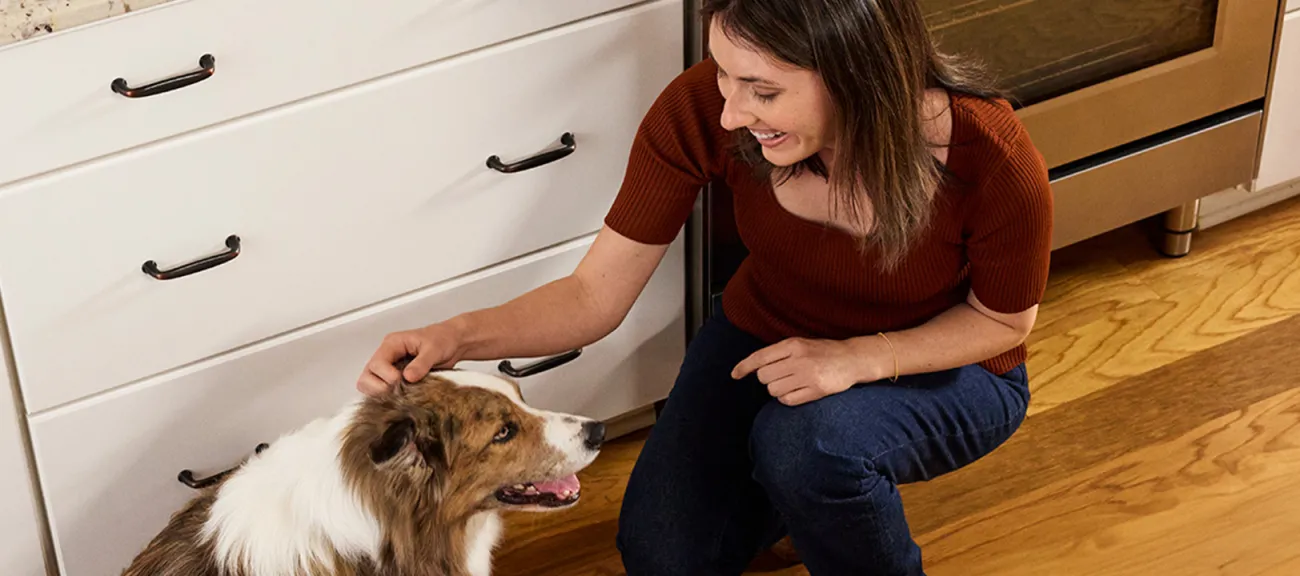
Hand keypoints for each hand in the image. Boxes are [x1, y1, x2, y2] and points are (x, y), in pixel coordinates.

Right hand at [357, 323, 461, 395]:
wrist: (453, 343)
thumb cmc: (443, 339)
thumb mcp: (435, 349)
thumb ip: (422, 363)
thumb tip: (408, 377)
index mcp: (392, 344)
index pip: (376, 364)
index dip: (387, 376)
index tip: (403, 381)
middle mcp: (386, 356)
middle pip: (366, 377)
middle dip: (380, 388)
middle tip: (400, 391)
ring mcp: (388, 369)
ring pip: (369, 386)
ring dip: (382, 394)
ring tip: (401, 395)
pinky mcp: (394, 380)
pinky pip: (381, 392)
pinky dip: (387, 398)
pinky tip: (402, 398)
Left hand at [731, 337, 875, 405]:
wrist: (852, 359)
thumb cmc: (823, 351)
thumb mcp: (800, 344)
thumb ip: (778, 353)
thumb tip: (753, 367)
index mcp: (792, 345)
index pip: (759, 357)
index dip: (744, 367)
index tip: (735, 375)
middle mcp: (798, 359)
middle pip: (764, 376)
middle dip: (768, 379)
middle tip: (783, 375)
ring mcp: (808, 375)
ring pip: (773, 390)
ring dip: (778, 389)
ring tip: (793, 382)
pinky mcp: (816, 390)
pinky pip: (787, 400)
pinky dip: (788, 398)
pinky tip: (799, 390)